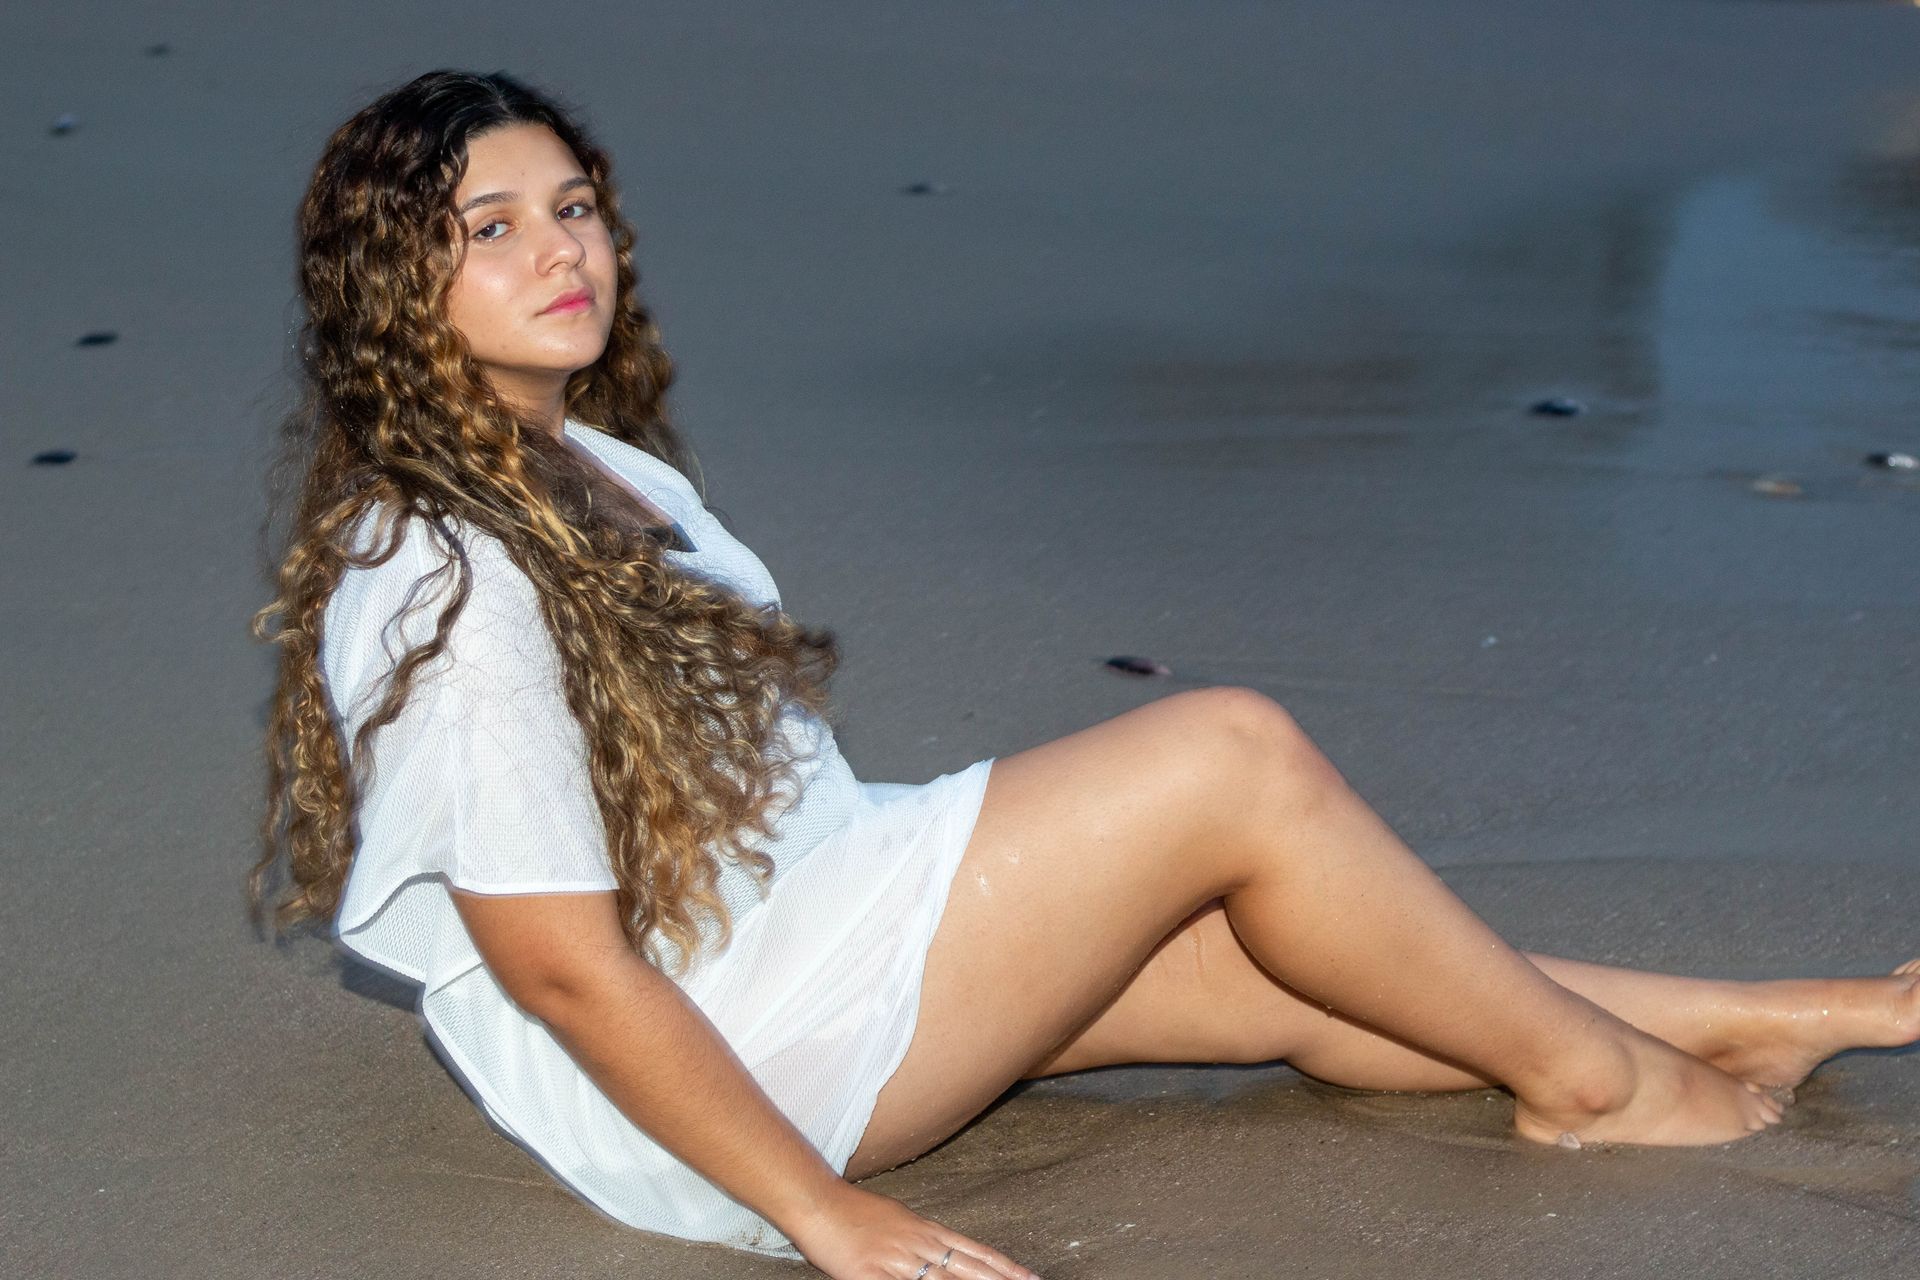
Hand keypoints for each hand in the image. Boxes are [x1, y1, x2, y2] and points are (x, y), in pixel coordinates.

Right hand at [785, 1182, 1040, 1279]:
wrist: (818, 1202)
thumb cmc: (856, 1213)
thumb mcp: (900, 1221)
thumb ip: (925, 1240)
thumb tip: (948, 1254)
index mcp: (927, 1231)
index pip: (976, 1252)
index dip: (1005, 1268)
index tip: (1031, 1279)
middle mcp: (919, 1245)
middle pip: (967, 1271)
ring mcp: (896, 1261)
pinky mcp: (871, 1275)